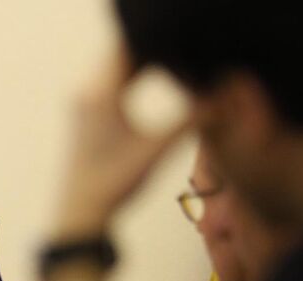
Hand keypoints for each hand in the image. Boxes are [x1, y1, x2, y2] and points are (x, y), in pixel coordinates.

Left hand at [56, 45, 191, 239]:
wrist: (79, 210)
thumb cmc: (115, 183)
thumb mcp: (158, 149)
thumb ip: (192, 120)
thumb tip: (223, 100)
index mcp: (102, 94)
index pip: (134, 49)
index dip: (163, 47)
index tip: (188, 55)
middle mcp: (85, 91)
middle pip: (123, 54)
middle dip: (154, 54)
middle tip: (184, 62)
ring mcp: (80, 100)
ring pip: (114, 66)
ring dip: (141, 65)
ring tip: (171, 71)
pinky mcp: (80, 111)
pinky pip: (106, 80)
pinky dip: (128, 78)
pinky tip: (149, 85)